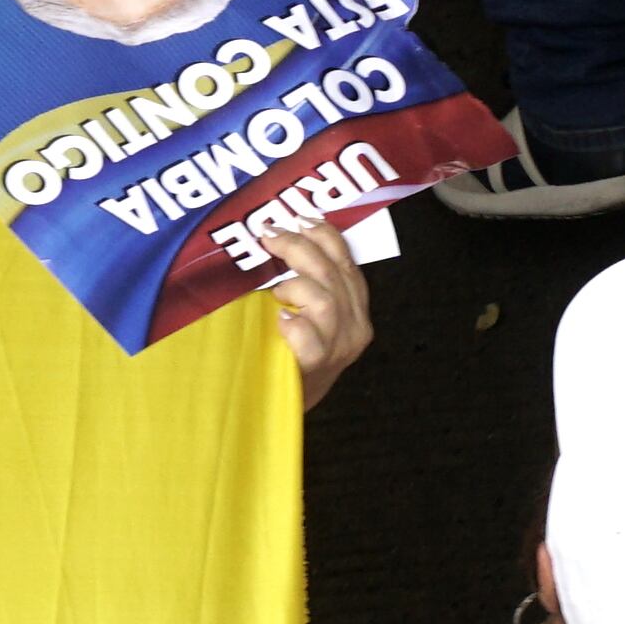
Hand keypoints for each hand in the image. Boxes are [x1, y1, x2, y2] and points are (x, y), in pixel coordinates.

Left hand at [262, 223, 373, 410]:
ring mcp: (339, 347)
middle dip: (299, 247)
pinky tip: (279, 321)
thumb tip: (280, 237)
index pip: (347, 262)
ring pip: (324, 300)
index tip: (300, 218)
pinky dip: (292, 323)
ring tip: (274, 291)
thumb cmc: (293, 354)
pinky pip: (307, 335)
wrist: (288, 405)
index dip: (326, 236)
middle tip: (269, 234)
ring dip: (294, 286)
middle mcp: (355, 326)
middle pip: (333, 273)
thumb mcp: (310, 314)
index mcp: (356, 309)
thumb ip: (308, 283)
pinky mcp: (318, 365)